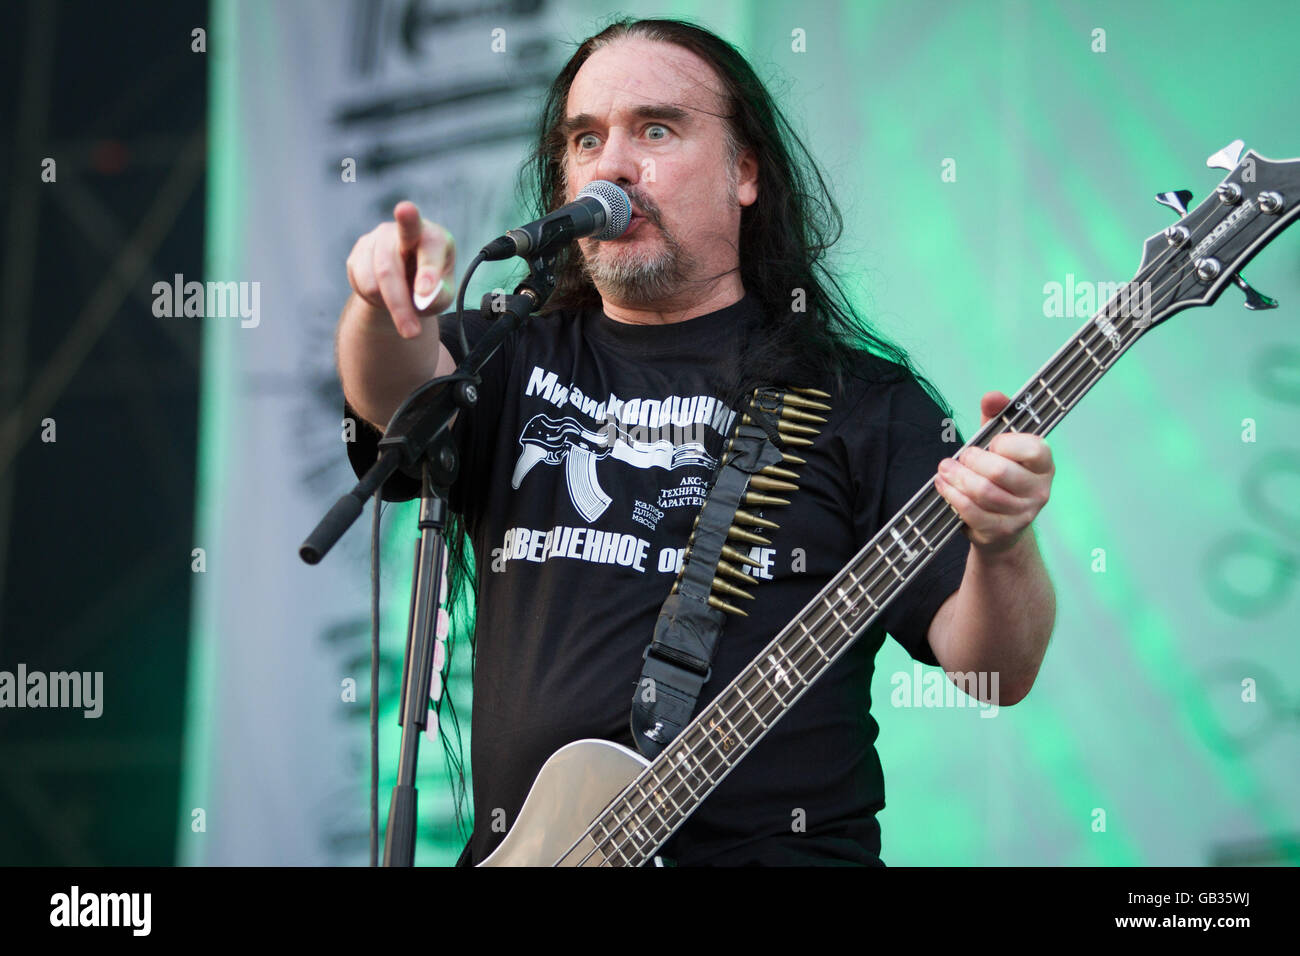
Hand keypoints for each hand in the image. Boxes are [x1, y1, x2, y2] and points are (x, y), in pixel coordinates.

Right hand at [345, 201, 455, 337]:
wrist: (407, 280)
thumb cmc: (431, 285)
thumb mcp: (443, 295)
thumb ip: (437, 296)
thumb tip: (422, 297)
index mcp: (433, 237)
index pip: (429, 246)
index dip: (427, 271)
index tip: (425, 292)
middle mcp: (402, 231)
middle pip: (391, 268)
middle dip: (399, 305)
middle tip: (412, 333)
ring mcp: (377, 239)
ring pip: (373, 282)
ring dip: (388, 308)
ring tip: (403, 314)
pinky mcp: (358, 252)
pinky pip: (360, 284)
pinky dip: (373, 300)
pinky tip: (386, 296)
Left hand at [934, 391, 1053, 553]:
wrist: (1001, 527)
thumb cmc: (1000, 476)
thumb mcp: (999, 444)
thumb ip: (996, 417)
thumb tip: (992, 396)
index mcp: (1043, 464)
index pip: (1032, 448)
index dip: (1005, 443)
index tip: (991, 443)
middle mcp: (1039, 490)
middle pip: (1000, 471)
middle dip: (971, 461)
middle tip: (959, 457)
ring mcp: (1023, 514)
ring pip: (983, 492)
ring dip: (956, 478)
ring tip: (944, 470)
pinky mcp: (1002, 531)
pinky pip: (973, 512)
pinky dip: (952, 496)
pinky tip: (944, 486)